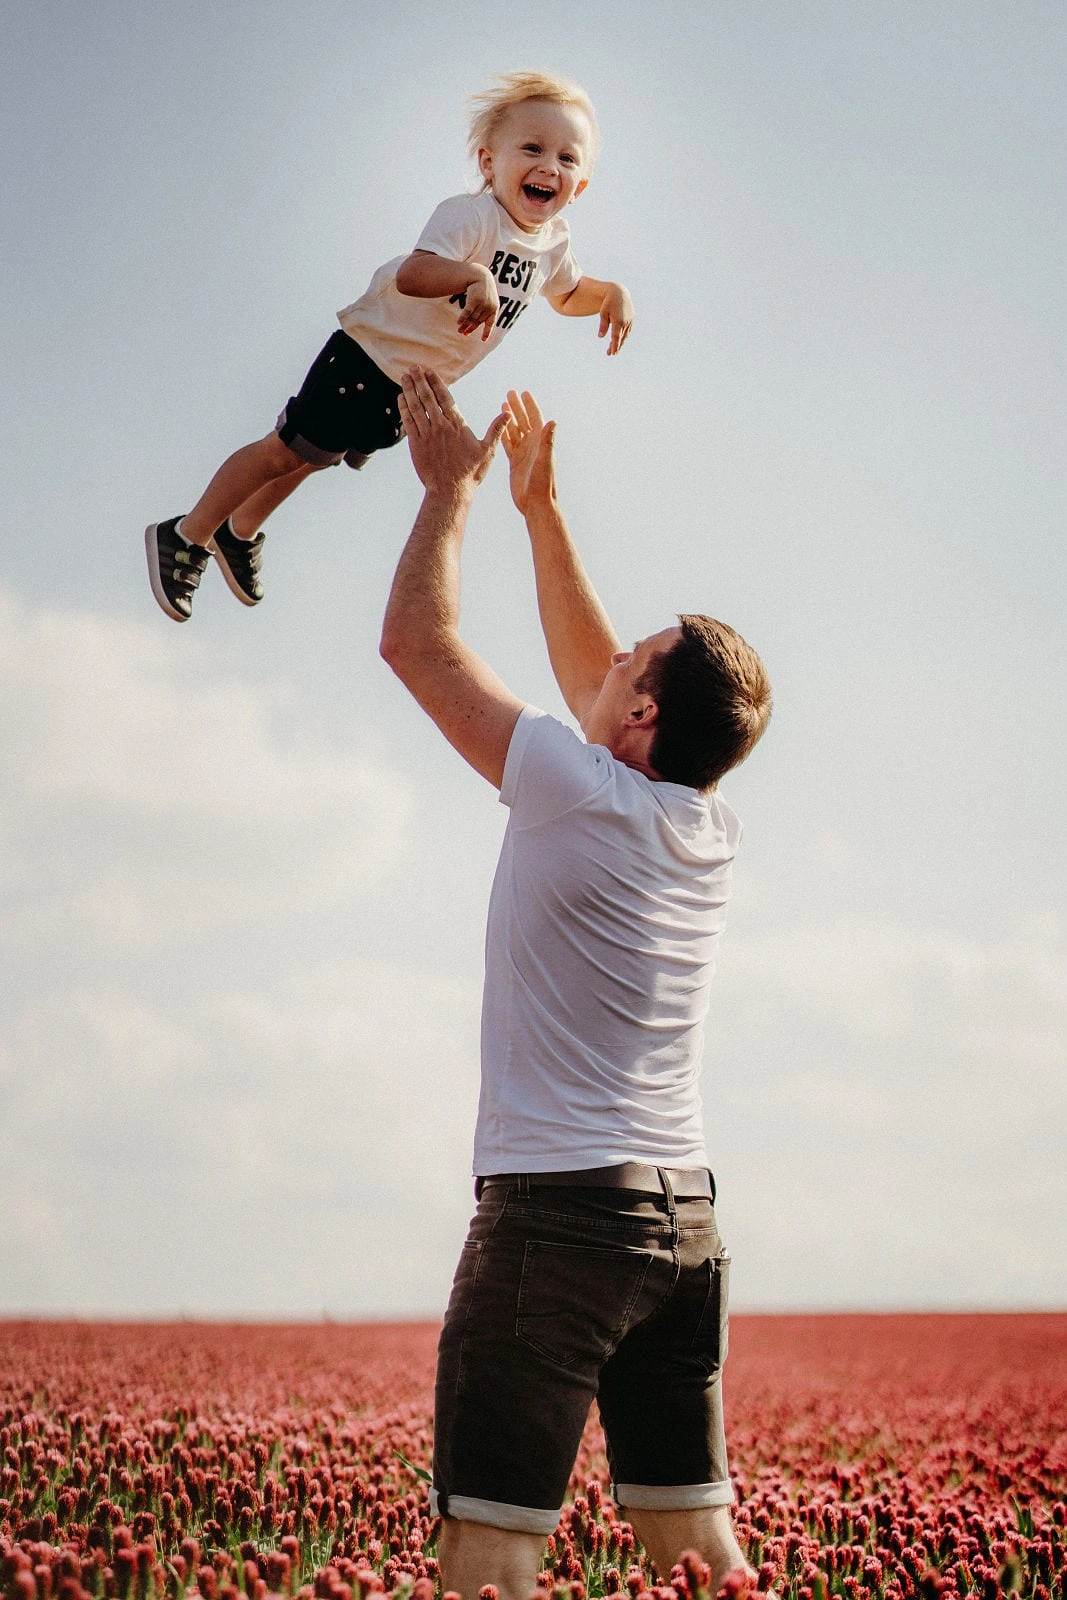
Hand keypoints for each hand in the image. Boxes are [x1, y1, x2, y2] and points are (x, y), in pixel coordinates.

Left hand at [398, 368, 506, 493]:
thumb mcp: (487, 451)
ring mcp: (427, 435)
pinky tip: (401, 397)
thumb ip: (496, 430)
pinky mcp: (416, 444)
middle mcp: (441, 426)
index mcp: (457, 425)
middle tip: (413, 367)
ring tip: (405, 377)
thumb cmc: (470, 473)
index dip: (436, 382)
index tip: (429, 370)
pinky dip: (404, 408)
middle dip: (420, 380)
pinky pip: (408, 421)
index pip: (445, 397)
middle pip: (428, 398)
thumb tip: (508, 413)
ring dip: (409, 390)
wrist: (450, 492)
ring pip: (416, 406)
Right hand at [454, 266, 499, 339]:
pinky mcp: (475, 300)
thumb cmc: (482, 289)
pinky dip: (462, 318)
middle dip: (470, 328)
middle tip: (463, 333)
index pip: (490, 323)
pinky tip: (458, 323)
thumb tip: (471, 325)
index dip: (487, 332)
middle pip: (478, 320)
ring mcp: (483, 304)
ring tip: (459, 329)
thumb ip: (482, 311)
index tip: (483, 340)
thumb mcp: (485, 300)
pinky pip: (467, 312)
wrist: (480, 275)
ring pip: (472, 317)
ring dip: (465, 324)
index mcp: (495, 308)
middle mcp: (490, 307)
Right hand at [501, 389, 555, 515]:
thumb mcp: (544, 460)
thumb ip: (547, 441)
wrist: (536, 503)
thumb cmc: (543, 484)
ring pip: (515, 431)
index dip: (530, 405)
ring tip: (504, 404)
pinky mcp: (515, 462)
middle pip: (524, 421)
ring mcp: (524, 453)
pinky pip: (508, 444)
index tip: (524, 393)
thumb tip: (552, 421)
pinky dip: (504, 434)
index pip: (535, 418)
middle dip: (518, 407)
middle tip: (510, 393)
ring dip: (510, 418)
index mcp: (540, 442)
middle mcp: (533, 446)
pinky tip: (499, 426)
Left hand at [597, 283, 633, 354]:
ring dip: (620, 342)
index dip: (614, 346)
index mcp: (618, 321)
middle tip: (610, 354)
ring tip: (614, 348)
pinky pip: (628, 330)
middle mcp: (626, 322)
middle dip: (616, 346)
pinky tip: (620, 339)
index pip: (616, 337)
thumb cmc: (608, 302)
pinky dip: (624, 336)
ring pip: (625, 335)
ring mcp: (630, 320)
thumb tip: (600, 337)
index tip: (611, 353)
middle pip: (621, 338)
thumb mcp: (603, 313)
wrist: (619, 292)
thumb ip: (603, 325)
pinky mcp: (632, 318)